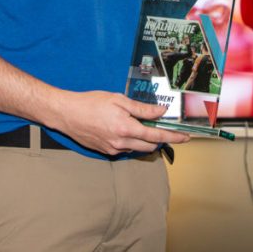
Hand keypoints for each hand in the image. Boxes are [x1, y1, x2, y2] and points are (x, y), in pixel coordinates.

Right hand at [52, 90, 190, 154]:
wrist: (66, 114)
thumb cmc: (91, 103)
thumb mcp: (118, 100)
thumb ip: (142, 108)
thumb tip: (161, 111)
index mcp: (126, 129)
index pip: (157, 136)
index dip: (174, 137)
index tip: (186, 137)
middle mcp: (121, 143)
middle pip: (150, 146)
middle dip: (162, 140)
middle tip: (170, 131)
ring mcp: (113, 149)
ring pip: (137, 148)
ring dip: (146, 141)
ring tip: (147, 128)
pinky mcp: (105, 151)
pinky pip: (125, 149)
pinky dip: (132, 142)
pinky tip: (128, 130)